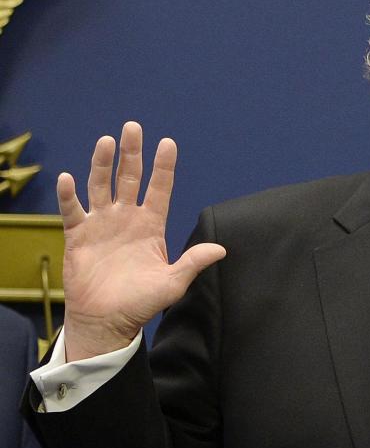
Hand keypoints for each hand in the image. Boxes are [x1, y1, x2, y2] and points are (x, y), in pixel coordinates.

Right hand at [58, 122, 225, 360]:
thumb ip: (193, 262)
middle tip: (133, 127)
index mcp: (151, 225)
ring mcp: (102, 224)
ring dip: (102, 164)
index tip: (168, 143)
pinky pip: (72, 210)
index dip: (163, 167)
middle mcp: (127, 219)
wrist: (108, 320)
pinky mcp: (78, 235)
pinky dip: (69, 195)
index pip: (159, 189)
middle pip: (129, 178)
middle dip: (132, 153)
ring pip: (101, 186)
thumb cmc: (142, 303)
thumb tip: (221, 249)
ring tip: (106, 141)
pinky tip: (68, 178)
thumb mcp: (173, 282)